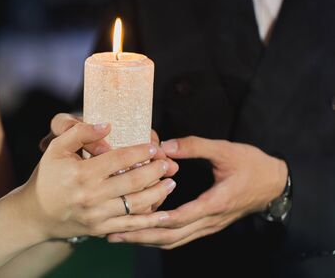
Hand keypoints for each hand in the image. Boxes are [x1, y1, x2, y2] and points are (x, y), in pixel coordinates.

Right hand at [17, 122, 176, 239]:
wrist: (35, 214)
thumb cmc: (47, 177)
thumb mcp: (56, 148)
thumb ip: (80, 132)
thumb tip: (107, 125)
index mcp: (82, 173)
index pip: (119, 159)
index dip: (140, 152)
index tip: (153, 147)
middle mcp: (91, 195)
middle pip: (132, 181)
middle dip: (155, 171)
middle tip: (167, 164)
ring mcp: (97, 215)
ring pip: (135, 204)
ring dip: (157, 193)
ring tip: (171, 183)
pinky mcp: (100, 229)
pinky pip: (130, 225)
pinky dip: (150, 221)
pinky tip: (165, 214)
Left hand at [108, 136, 287, 248]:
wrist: (274, 183)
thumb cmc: (252, 165)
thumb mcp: (225, 150)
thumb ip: (194, 146)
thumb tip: (164, 146)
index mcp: (215, 203)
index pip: (179, 218)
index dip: (153, 220)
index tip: (128, 222)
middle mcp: (210, 220)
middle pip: (171, 236)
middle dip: (141, 237)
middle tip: (113, 235)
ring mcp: (209, 225)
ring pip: (174, 240)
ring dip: (147, 240)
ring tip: (121, 236)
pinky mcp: (207, 224)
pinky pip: (180, 236)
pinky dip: (160, 236)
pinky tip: (143, 232)